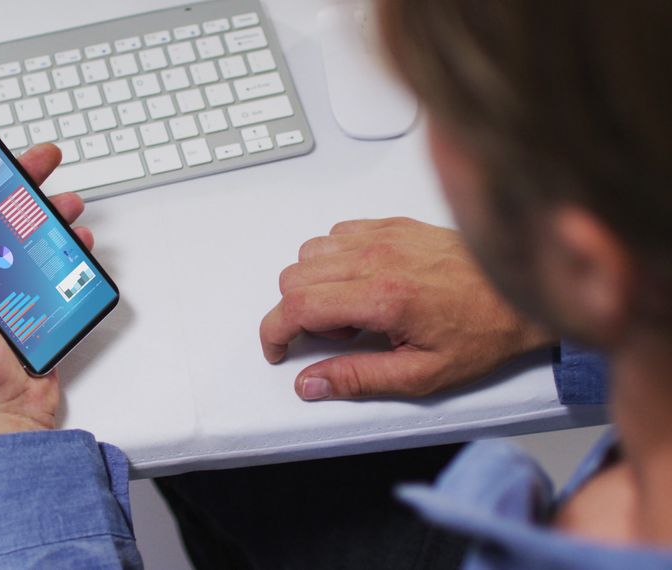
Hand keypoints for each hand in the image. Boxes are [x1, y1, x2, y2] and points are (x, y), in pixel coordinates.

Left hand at [0, 144, 92, 444]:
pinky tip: (77, 243)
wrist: (7, 412)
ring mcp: (8, 285)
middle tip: (42, 161)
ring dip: (51, 212)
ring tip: (67, 205)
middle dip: (21, 182)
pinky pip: (54, 263)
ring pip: (31, 232)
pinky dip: (69, 248)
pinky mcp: (37, 299)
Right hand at [260, 217, 553, 400]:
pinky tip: (362, 281)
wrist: (524, 294)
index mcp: (383, 298)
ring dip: (314, 284)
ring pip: (310, 252)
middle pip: (295, 277)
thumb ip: (358, 378)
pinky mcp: (394, 224)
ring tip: (352, 310)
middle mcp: (378, 258)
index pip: (297, 306)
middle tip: (335, 337)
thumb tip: (311, 383)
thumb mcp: (422, 375)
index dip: (274, 332)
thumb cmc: (482, 333)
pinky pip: (338, 233)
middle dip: (296, 313)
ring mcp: (385, 236)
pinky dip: (334, 258)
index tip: (277, 349)